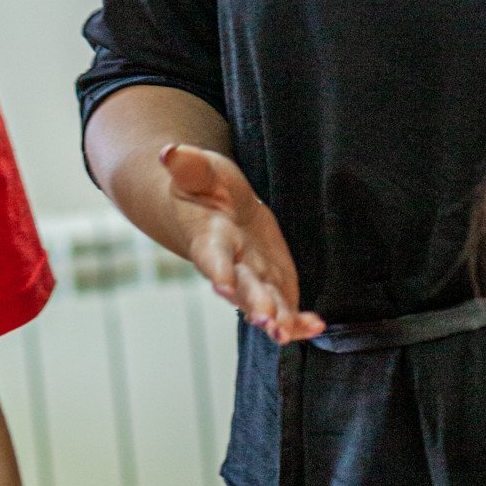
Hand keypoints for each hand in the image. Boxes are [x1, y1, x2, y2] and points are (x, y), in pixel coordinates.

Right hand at [160, 143, 323, 344]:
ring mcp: (253, 280)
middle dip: (255, 304)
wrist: (217, 210)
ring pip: (266, 305)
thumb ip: (188, 165)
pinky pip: (287, 308)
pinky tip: (316, 326)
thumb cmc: (205, 188)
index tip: (224, 282)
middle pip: (242, 288)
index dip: (217, 268)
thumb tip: (168, 152)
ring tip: (289, 334)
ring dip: (278, 321)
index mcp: (210, 238)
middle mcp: (232, 266)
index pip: (212, 256)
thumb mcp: (199, 171)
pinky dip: (300, 321)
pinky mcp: (274, 285)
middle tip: (267, 320)